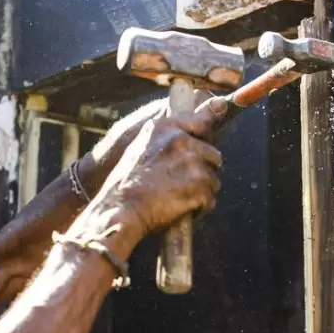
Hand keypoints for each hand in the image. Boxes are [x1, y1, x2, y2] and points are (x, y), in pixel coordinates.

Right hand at [97, 99, 223, 238]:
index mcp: (164, 127)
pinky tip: (180, 209)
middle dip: (203, 170)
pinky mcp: (199, 185)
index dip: (205, 138)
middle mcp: (181, 140)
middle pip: (213, 155)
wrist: (120, 211)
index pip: (202, 121)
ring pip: (213, 179)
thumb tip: (195, 125)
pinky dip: (199, 208)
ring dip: (201, 191)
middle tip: (181, 183)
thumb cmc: (126, 184)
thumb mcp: (141, 147)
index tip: (204, 145)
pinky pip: (210, 200)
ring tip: (177, 198)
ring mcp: (192, 162)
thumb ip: (167, 136)